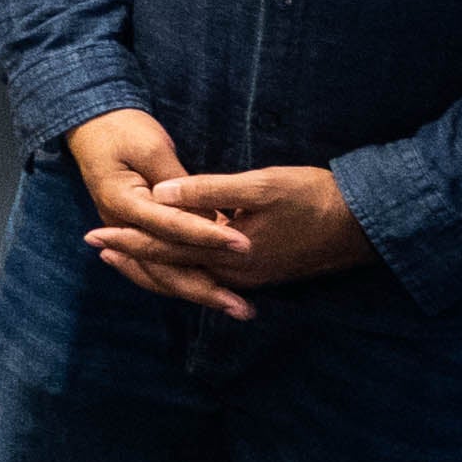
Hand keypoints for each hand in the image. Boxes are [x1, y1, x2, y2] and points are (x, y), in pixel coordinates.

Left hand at [64, 112, 366, 318]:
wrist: (366, 224)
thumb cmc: (316, 197)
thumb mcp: (262, 185)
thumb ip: (210, 191)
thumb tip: (161, 192)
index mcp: (230, 252)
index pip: (166, 247)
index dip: (129, 239)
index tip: (94, 233)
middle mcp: (237, 272)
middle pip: (173, 268)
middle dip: (134, 256)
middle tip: (96, 246)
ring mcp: (251, 276)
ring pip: (191, 276)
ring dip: (156, 265)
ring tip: (125, 256)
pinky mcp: (263, 272)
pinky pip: (212, 276)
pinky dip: (186, 268)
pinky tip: (177, 260)